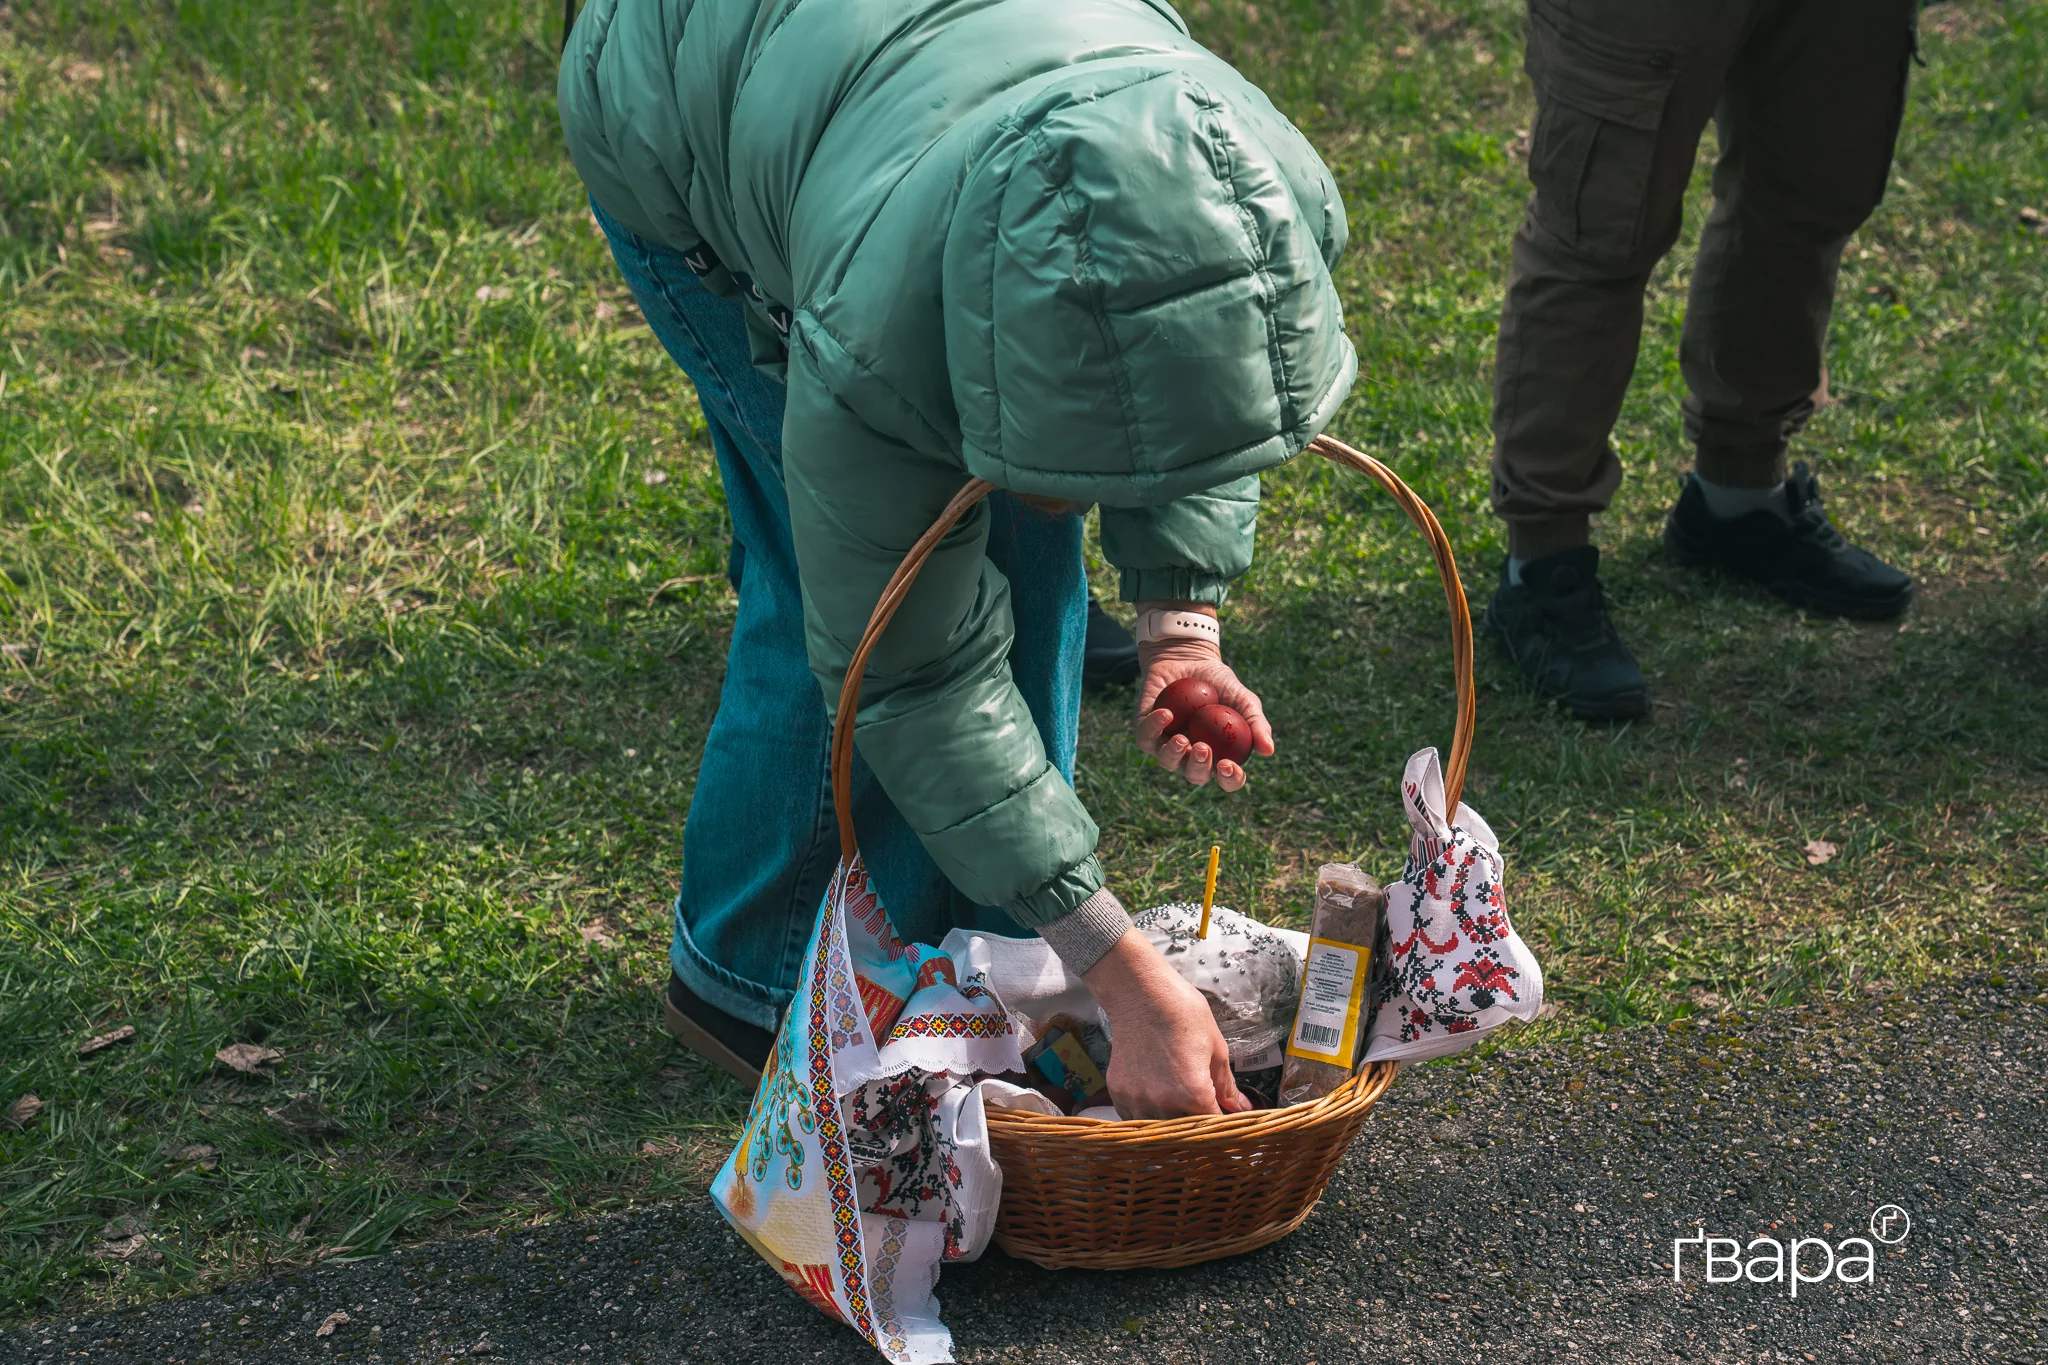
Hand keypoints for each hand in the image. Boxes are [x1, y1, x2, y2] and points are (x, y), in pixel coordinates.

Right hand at [1082, 928, 1249, 1118]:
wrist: (1140, 993)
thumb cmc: (1182, 1013)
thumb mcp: (1215, 1046)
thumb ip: (1226, 1084)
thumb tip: (1239, 1107)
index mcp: (1193, 1093)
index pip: (1213, 1127)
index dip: (1223, 1129)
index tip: (1228, 1129)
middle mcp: (1163, 1102)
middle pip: (1185, 1134)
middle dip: (1198, 1127)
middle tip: (1203, 1114)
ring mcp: (1138, 1099)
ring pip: (1159, 1129)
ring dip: (1171, 1124)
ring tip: (1178, 1106)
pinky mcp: (1119, 1092)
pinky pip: (1135, 1118)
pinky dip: (1147, 1116)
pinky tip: (1156, 1102)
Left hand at [1132, 605, 1274, 792]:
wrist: (1187, 657)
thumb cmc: (1219, 682)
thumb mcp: (1244, 699)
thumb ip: (1256, 723)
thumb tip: (1268, 751)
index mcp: (1219, 755)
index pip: (1226, 778)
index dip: (1229, 779)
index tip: (1229, 766)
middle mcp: (1192, 756)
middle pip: (1195, 775)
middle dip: (1199, 768)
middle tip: (1203, 749)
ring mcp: (1167, 745)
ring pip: (1167, 762)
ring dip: (1174, 754)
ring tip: (1182, 738)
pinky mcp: (1145, 731)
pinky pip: (1146, 738)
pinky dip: (1154, 727)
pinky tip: (1165, 714)